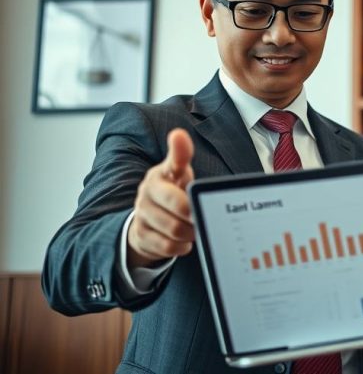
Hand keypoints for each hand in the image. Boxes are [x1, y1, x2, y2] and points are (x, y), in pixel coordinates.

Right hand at [126, 128, 194, 268]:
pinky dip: (181, 246)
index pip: (173, 164)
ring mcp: (141, 215)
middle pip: (179, 205)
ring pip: (174, 229)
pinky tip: (185, 241)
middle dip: (195, 213)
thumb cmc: (171, 191)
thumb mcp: (178, 173)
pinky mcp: (141, 236)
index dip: (180, 160)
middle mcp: (146, 193)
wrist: (148, 220)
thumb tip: (178, 134)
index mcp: (159, 174)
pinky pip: (167, 246)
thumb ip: (181, 156)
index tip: (183, 154)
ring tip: (195, 228)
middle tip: (203, 216)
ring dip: (190, 232)